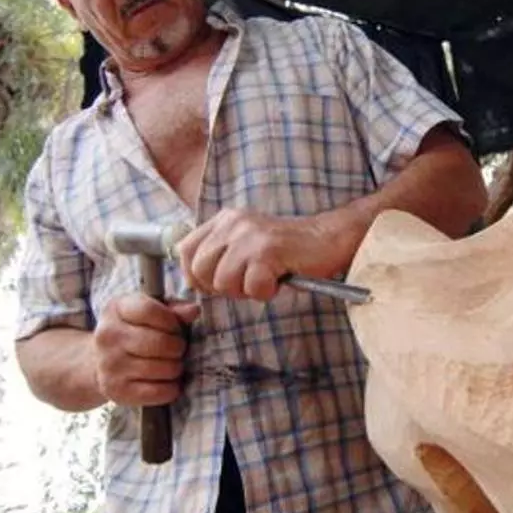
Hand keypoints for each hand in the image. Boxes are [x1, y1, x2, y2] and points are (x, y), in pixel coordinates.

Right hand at [93, 293, 198, 406]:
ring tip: (171, 364)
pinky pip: (159, 392)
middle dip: (178, 347)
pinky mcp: (116, 391)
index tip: (174, 327)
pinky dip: (171, 388)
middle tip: (177, 349)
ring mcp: (109, 365)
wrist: (100, 361)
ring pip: (164, 368)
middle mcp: (107, 336)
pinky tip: (167, 381)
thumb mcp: (151, 312)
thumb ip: (174, 310)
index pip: (150, 311)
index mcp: (116, 309)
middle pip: (160, 343)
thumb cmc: (136, 330)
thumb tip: (194, 310)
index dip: (171, 321)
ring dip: (176, 368)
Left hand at [176, 208, 365, 301]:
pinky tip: (279, 279)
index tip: (217, 282)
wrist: (327, 239)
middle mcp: (233, 223)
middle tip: (248, 281)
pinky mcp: (268, 250)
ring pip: (223, 282)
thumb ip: (219, 254)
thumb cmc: (287, 251)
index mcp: (224, 220)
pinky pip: (252, 287)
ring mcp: (250, 236)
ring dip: (246, 290)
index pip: (185, 251)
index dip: (196, 275)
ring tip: (266, 278)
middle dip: (221, 287)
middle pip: (199, 270)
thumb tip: (191, 281)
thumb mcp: (245, 243)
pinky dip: (266, 292)